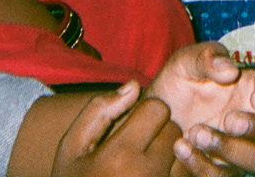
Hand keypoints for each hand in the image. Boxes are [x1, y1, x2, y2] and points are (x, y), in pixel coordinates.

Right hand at [53, 81, 181, 176]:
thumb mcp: (71, 147)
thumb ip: (99, 111)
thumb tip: (134, 87)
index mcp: (120, 155)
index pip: (158, 108)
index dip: (143, 112)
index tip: (128, 126)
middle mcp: (147, 174)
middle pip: (173, 129)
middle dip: (157, 132)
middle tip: (135, 148)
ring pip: (182, 154)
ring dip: (168, 154)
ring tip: (143, 165)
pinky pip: (183, 175)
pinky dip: (170, 171)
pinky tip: (148, 174)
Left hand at [145, 43, 254, 175]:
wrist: (151, 112)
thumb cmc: (177, 82)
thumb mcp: (186, 61)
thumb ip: (208, 57)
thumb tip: (230, 70)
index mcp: (254, 88)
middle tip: (231, 121)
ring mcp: (240, 147)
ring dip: (233, 149)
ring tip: (196, 132)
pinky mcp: (220, 168)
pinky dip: (204, 166)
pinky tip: (182, 147)